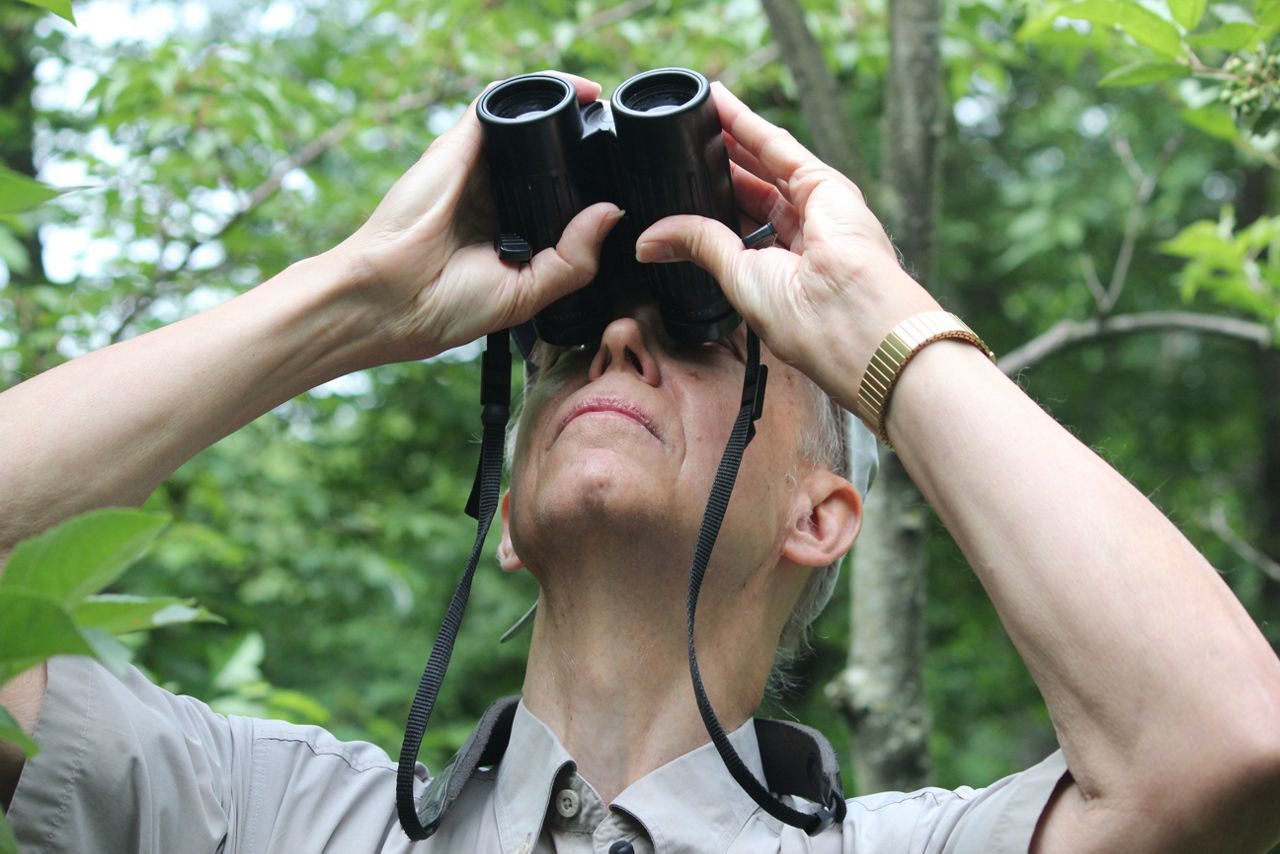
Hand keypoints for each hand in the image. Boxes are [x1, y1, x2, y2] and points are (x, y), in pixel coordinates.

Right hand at [331, 73, 623, 362]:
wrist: (389, 298)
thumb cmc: (445, 306)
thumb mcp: (526, 293)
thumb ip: (573, 261)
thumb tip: (612, 214)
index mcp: (510, 230)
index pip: (557, 199)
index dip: (592, 191)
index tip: (629, 185)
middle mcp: (494, 194)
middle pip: (548, 160)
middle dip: (586, 150)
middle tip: (628, 147)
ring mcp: (476, 166)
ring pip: (529, 127)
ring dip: (570, 114)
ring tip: (609, 115)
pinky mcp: (459, 145)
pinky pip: (500, 105)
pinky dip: (540, 90)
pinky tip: (578, 93)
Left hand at [634, 82, 939, 409]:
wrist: (850, 316)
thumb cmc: (804, 318)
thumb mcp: (738, 277)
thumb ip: (699, 246)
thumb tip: (648, 242)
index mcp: (780, 270)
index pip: (737, 228)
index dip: (708, 205)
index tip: (675, 188)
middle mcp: (799, 236)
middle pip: (748, 191)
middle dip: (716, 169)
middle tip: (676, 144)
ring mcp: (814, 206)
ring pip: (761, 163)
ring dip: (727, 137)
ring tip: (690, 113)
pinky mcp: (824, 182)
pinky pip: (777, 145)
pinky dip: (746, 122)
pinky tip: (718, 102)